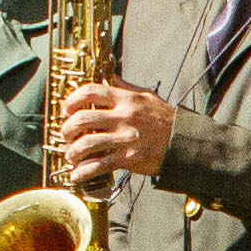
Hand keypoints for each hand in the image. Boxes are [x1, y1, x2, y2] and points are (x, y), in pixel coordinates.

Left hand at [54, 81, 177, 181]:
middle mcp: (124, 117)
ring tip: (71, 155)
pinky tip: (78, 174)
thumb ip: (126, 87)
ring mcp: (126, 138)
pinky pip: (100, 165)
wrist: (183, 144)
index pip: (91, 91)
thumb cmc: (165, 121)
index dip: (72, 100)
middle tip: (66, 135)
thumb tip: (109, 77)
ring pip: (88, 143)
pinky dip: (84, 171)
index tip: (67, 109)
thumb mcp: (147, 97)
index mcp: (126, 99)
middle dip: (68, 128)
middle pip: (83, 118)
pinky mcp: (129, 158)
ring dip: (73, 151)